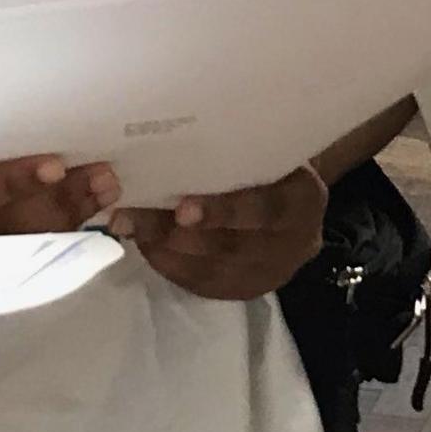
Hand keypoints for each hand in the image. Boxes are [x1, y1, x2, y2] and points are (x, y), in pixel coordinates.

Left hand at [117, 164, 327, 300]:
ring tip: (126, 224)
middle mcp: (292, 244)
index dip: (223, 212)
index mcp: (303, 201)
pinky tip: (143, 242)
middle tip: (130, 215)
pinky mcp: (245, 290)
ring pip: (209, 268)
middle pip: (228, 245)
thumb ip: (232, 151)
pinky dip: (167, 263)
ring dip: (161, 247)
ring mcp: (269, 274)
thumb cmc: (273, 163)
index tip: (182, 209)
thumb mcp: (267, 150)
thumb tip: (165, 141)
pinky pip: (201, 283)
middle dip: (173, 232)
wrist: (298, 204)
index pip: (264, 210)